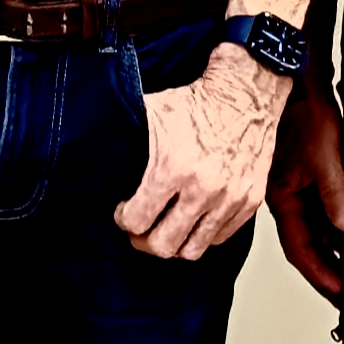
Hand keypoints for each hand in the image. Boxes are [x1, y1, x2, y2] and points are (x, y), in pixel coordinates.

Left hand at [119, 42, 284, 260]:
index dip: (124, 219)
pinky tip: (192, 219)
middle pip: (163, 245)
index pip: (137, 221)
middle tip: (140, 228)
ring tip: (166, 227)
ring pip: (193, 249)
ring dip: (174, 242)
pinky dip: (203, 235)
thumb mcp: (151, 114)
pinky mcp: (250, 202)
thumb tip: (93, 153)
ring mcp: (229, 198)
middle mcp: (203, 189)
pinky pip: (220, 238)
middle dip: (143, 240)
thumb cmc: (196, 101)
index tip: (123, 211)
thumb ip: (125, 139)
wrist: (244, 93)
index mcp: (172, 167)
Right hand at [267, 78, 343, 300]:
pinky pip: (324, 210)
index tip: (342, 293)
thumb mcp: (322, 152)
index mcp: (281, 196)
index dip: (320, 273)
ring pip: (316, 229)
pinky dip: (339, 226)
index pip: (299, 248)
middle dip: (328, 270)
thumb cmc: (301, 107)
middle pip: (307, 244)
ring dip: (335, 250)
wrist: (297, 74)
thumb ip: (334, 191)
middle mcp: (287, 196)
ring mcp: (298, 186)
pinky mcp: (311, 173)